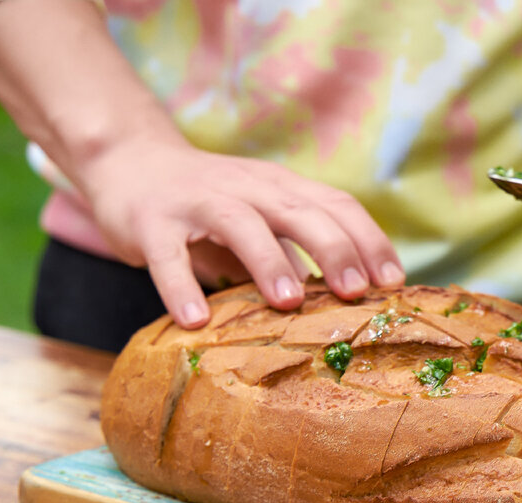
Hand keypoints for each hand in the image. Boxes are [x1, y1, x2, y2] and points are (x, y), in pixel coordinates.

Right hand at [77, 137, 404, 327]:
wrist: (128, 163)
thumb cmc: (210, 206)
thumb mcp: (264, 219)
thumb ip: (299, 252)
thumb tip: (354, 301)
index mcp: (281, 187)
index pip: (336, 204)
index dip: (368, 240)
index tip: (393, 282)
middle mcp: (246, 187)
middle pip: (298, 210)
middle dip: (332, 249)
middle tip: (356, 292)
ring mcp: (196, 200)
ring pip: (239, 223)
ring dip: (268, 261)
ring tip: (289, 302)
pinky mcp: (149, 220)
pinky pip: (167, 254)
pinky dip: (181, 287)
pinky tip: (196, 321)